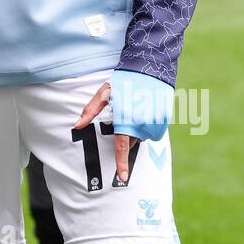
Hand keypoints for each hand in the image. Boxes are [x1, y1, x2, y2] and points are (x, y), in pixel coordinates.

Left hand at [75, 69, 172, 184]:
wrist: (150, 66)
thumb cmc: (124, 79)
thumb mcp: (104, 93)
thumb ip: (90, 111)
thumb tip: (77, 126)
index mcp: (125, 118)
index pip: (122, 146)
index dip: (121, 163)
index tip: (122, 177)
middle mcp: (142, 122)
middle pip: (132, 139)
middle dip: (127, 132)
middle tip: (126, 112)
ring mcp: (156, 121)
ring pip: (144, 136)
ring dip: (138, 129)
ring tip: (137, 108)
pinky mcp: (165, 119)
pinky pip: (155, 130)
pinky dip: (149, 124)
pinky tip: (146, 108)